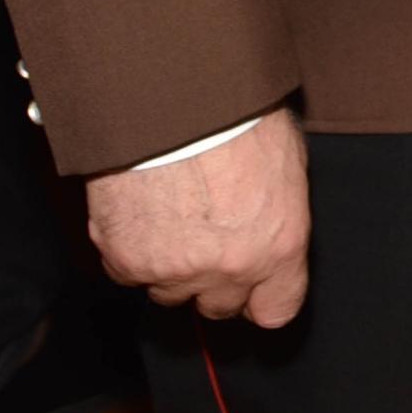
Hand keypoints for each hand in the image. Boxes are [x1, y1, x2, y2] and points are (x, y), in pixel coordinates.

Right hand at [85, 108, 309, 326]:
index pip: (275, 310)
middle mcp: (229, 268)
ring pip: (169, 292)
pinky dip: (132, 250)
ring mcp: (174, 269)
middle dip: (215, 279)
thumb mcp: (286, 164)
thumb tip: (271, 228)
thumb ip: (278, 214)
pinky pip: (128, 272)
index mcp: (278, 246)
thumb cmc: (236, 119)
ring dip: (172, 266)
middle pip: (219, 306)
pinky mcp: (125, 260)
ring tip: (173, 217)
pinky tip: (143, 213)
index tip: (256, 289)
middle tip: (207, 238)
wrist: (173, 101)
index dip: (263, 298)